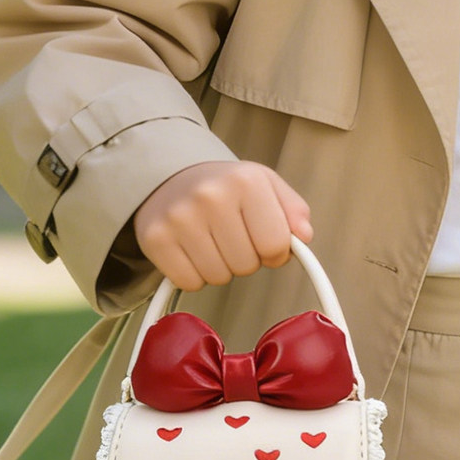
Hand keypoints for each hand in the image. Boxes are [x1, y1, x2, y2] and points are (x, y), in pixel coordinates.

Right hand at [132, 161, 312, 291]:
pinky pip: (190, 283)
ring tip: (213, 240)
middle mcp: (211, 196)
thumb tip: (304, 238)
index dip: (276, 251)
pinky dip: (195, 275)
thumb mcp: (266, 185)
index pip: (276, 245)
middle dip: (247, 258)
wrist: (170, 177)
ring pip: (219, 277)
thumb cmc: (226, 187)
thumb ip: (294, 210)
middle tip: (233, 236)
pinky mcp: (155, 239)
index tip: (265, 240)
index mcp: (246, 181)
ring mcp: (179, 218)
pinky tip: (193, 249)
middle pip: (247, 265)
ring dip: (222, 267)